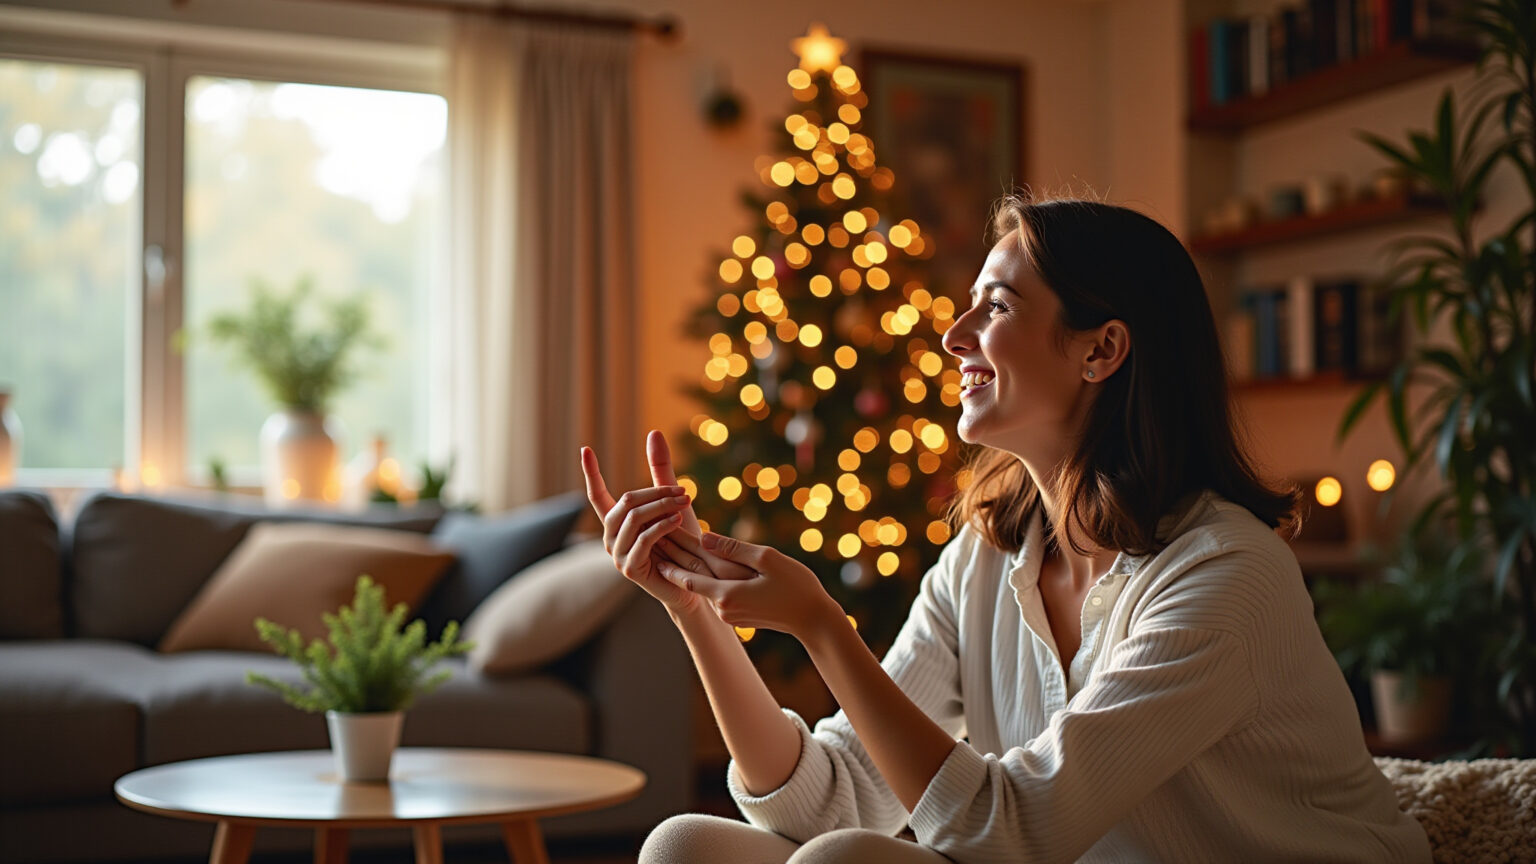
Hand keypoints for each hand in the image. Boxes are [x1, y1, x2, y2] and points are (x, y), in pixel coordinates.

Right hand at [580, 432, 752, 615]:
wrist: (694, 583)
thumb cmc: (682, 543)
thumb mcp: (671, 504)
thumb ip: (660, 472)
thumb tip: (653, 432)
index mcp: (616, 523)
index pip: (597, 495)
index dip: (590, 473)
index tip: (585, 450)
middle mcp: (611, 537)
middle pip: (625, 502)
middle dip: (655, 492)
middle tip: (684, 490)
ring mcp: (617, 554)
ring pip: (634, 518)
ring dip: (662, 506)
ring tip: (685, 501)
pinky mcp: (629, 568)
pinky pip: (643, 539)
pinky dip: (661, 526)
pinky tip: (676, 519)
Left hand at [655, 531, 843, 642]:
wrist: (814, 619)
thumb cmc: (797, 585)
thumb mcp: (767, 559)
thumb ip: (733, 549)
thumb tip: (704, 536)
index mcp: (728, 594)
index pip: (688, 574)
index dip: (670, 555)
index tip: (655, 536)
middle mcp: (723, 607)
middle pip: (690, 579)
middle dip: (671, 557)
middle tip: (652, 537)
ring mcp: (729, 614)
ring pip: (702, 585)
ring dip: (685, 566)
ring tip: (666, 545)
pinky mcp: (737, 615)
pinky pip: (714, 591)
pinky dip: (703, 576)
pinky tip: (694, 562)